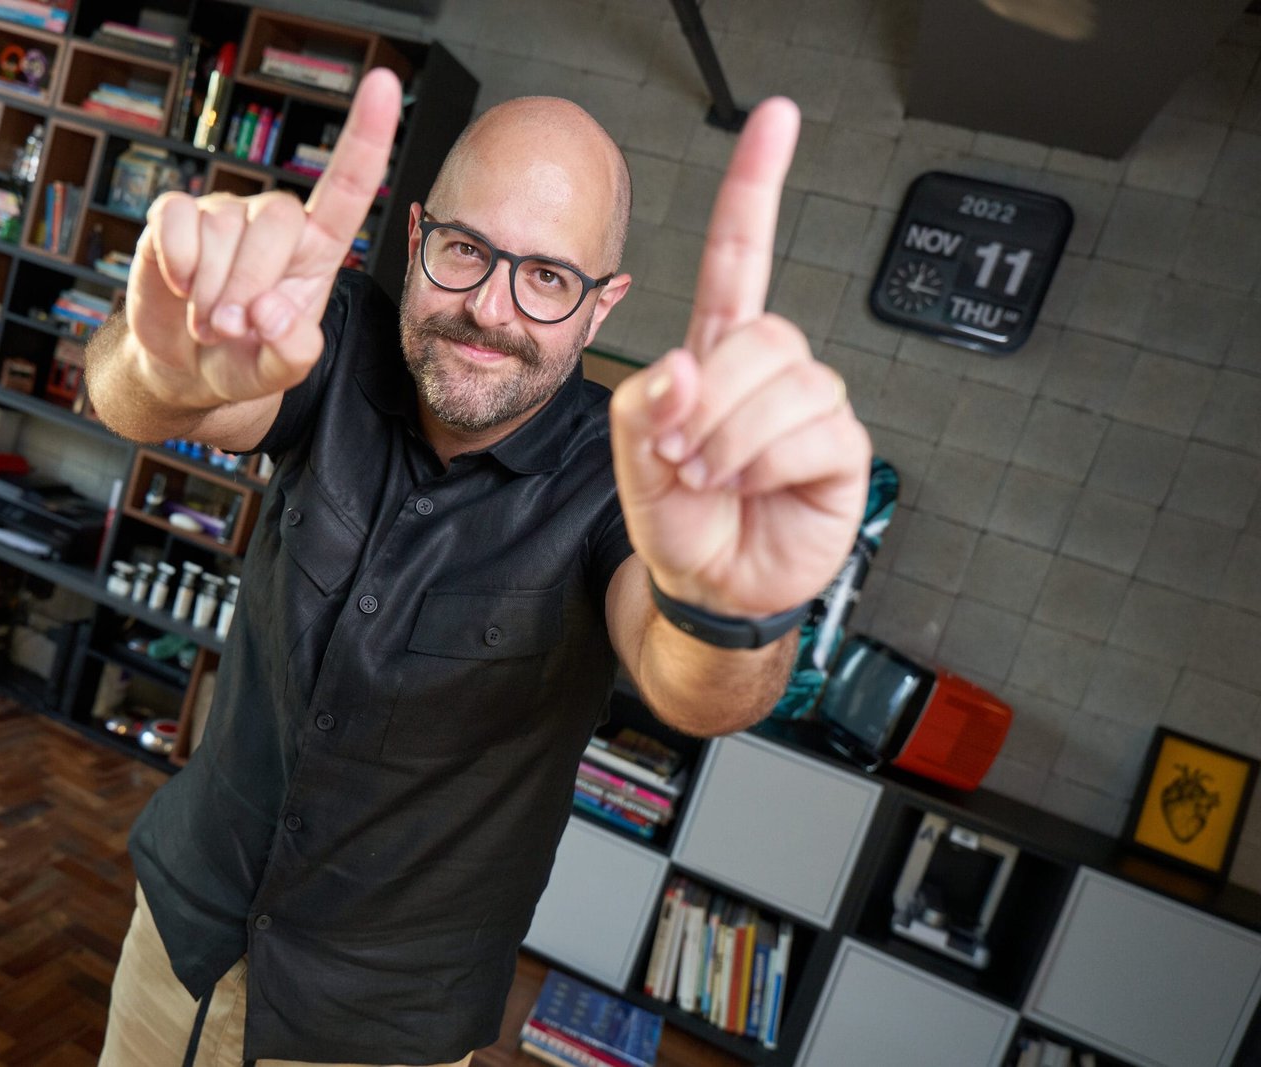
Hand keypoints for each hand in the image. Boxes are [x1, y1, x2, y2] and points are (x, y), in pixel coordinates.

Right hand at [125, 69, 402, 407]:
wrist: (186, 368)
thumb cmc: (245, 359)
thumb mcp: (279, 371)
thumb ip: (292, 353)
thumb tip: (269, 311)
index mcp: (317, 249)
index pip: (348, 186)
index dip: (366, 136)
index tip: (384, 84)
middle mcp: (274, 221)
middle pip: (278, 222)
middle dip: (251, 288)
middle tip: (232, 330)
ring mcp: (224, 212)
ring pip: (223, 231)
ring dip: (210, 292)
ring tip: (209, 321)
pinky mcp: (176, 215)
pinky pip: (177, 221)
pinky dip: (177, 264)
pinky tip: (181, 288)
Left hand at [609, 98, 870, 618]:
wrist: (711, 586)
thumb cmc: (679, 518)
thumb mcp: (634, 459)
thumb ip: (644, 405)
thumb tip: (684, 366)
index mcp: (716, 352)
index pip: (739, 254)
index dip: (755, 186)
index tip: (775, 120)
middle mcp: (769, 369)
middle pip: (758, 331)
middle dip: (708, 400)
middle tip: (683, 454)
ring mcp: (810, 404)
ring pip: (785, 381)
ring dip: (730, 439)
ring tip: (712, 477)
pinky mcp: (841, 446)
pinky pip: (814, 429)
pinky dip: (766, 463)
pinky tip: (753, 486)